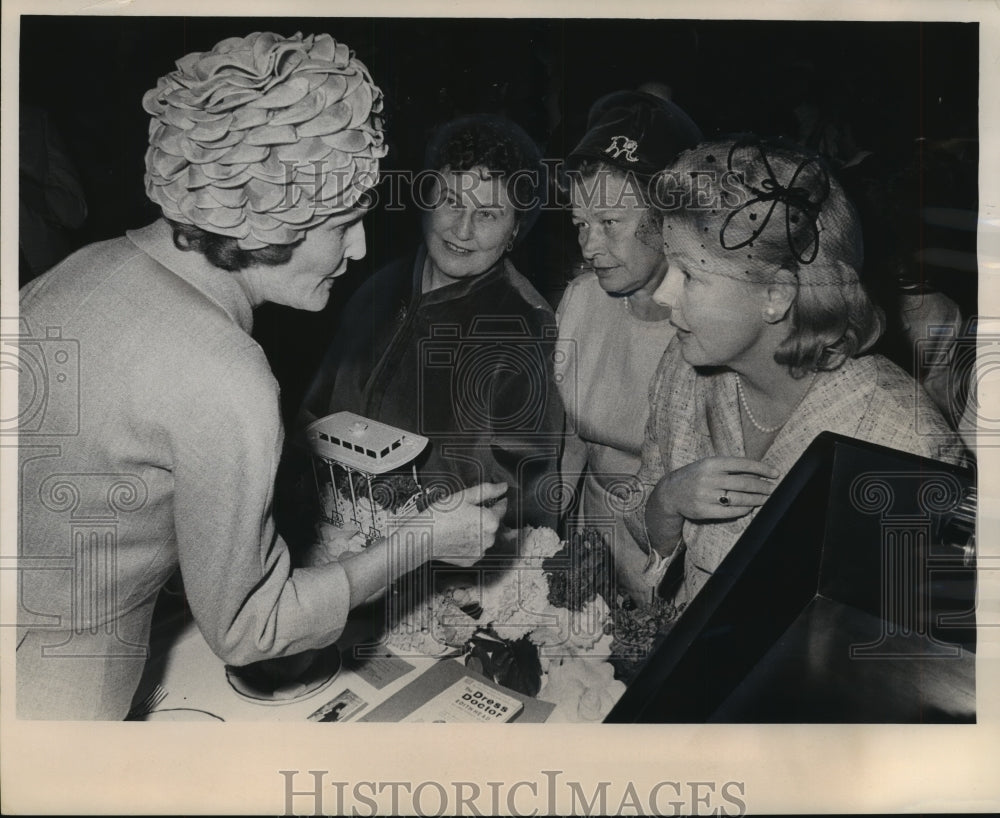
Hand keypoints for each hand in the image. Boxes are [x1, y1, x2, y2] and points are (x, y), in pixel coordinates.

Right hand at [421, 482, 507, 567]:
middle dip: (484, 517)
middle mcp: (489, 539)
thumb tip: (503, 487)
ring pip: (485, 537)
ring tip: (460, 525)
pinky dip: (470, 543)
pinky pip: (476, 549)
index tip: (496, 499)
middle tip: (467, 512)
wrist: (423, 538)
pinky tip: (457, 536)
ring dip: (478, 531)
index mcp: (490, 521)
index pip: (502, 509)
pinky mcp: (471, 560)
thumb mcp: (464, 496)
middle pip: (493, 524)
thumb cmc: (441, 515)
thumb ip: (487, 490)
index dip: (499, 502)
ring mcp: (480, 552)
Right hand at [650, 457, 778, 522]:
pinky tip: (750, 507)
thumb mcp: (708, 465)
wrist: (670, 493)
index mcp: (711, 463)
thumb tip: (758, 472)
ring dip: (756, 499)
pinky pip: (729, 511)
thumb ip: (729, 467)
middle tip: (773, 489)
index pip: (743, 464)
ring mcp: (705, 495)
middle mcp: (709, 478)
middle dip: (763, 486)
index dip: (762, 468)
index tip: (775, 473)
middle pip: (744, 483)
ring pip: (739, 498)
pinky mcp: (703, 510)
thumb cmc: (695, 476)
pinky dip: (743, 510)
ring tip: (766, 499)